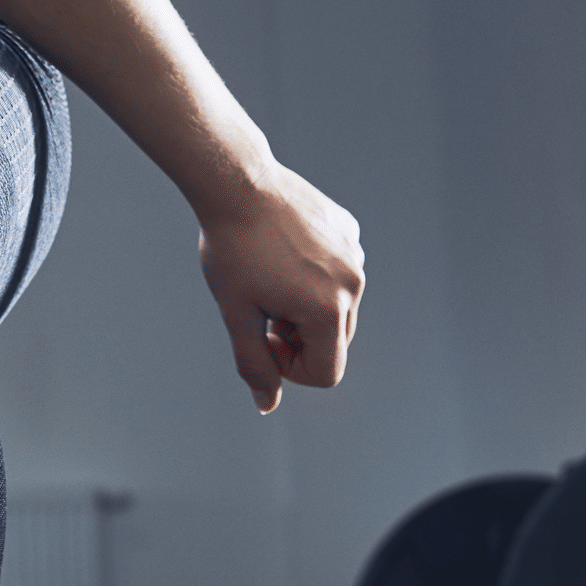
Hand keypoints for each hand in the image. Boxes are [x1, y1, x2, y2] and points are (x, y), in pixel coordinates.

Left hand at [196, 159, 364, 413]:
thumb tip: (266, 404)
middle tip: (262, 310)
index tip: (263, 341)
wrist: (236, 181)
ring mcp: (355, 255)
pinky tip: (282, 252)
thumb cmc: (230, 249)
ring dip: (306, 308)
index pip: (327, 374)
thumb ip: (254, 364)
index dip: (291, 370)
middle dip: (299, 338)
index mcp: (328, 311)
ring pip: (338, 307)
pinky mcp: (350, 232)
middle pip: (335, 342)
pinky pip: (339, 271)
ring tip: (270, 279)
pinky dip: (314, 276)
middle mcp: (353, 285)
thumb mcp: (236, 313)